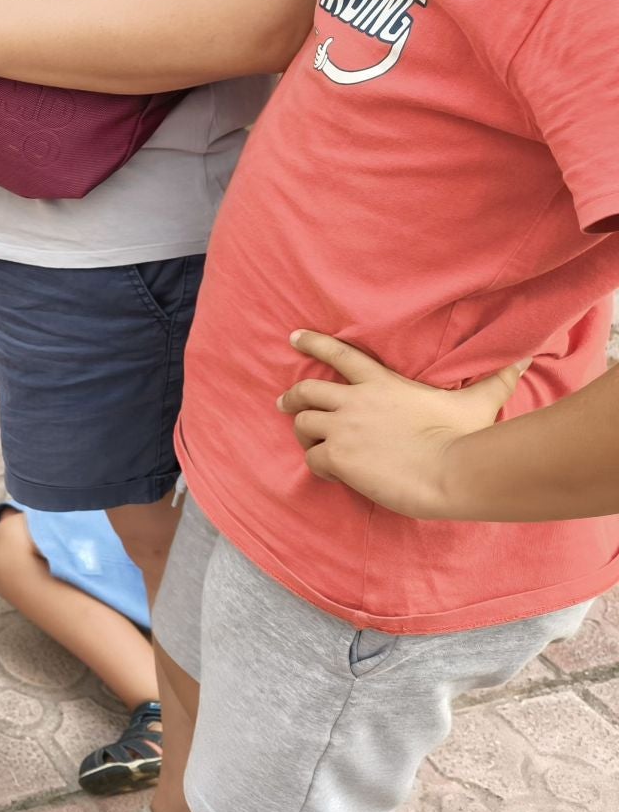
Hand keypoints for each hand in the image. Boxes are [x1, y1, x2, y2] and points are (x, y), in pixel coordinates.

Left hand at [278, 329, 527, 519]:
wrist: (452, 472)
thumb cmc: (465, 438)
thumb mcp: (477, 403)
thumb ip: (495, 381)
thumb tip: (525, 359)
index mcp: (381, 384)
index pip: (339, 353)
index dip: (313, 342)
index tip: (293, 337)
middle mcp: (355, 401)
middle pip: (307, 390)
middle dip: (293, 397)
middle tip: (285, 404)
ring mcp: (343, 428)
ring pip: (303, 424)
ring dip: (304, 434)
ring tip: (311, 443)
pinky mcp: (337, 456)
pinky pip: (312, 459)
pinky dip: (317, 466)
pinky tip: (331, 474)